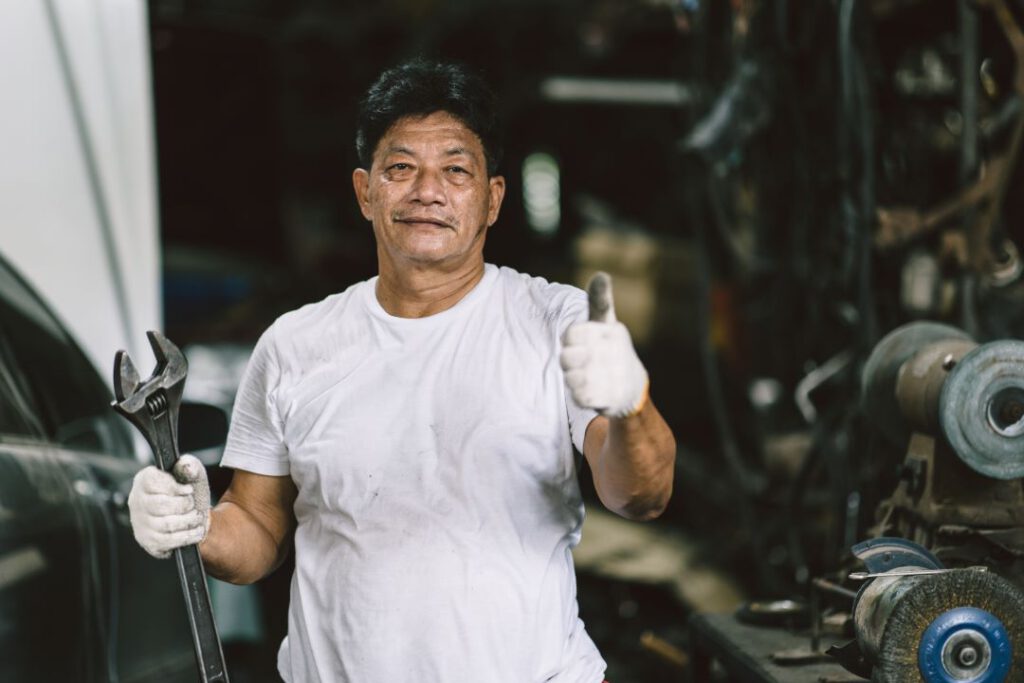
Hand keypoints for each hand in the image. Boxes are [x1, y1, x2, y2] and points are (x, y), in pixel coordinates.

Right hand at [127, 454, 210, 558]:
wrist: (191, 516)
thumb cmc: (188, 493)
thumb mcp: (192, 475)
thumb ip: (190, 466)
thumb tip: (186, 466)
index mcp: (144, 480)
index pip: (152, 481)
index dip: (174, 487)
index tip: (189, 490)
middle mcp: (137, 501)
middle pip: (160, 505)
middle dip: (184, 505)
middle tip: (193, 505)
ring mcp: (140, 522)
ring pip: (165, 524)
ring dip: (188, 521)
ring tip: (196, 517)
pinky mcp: (147, 540)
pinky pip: (167, 541)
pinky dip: (186, 536)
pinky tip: (195, 531)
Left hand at [560, 272, 648, 417]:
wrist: (632, 389)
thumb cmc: (611, 350)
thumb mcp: (607, 323)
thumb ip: (599, 300)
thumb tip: (601, 274)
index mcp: (610, 331)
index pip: (571, 333)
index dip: (569, 340)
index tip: (578, 343)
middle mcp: (612, 352)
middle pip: (566, 357)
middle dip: (569, 361)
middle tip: (581, 362)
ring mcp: (611, 376)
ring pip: (571, 378)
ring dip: (573, 379)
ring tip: (586, 376)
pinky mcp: (609, 398)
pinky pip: (579, 397)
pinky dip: (579, 395)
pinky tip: (590, 390)